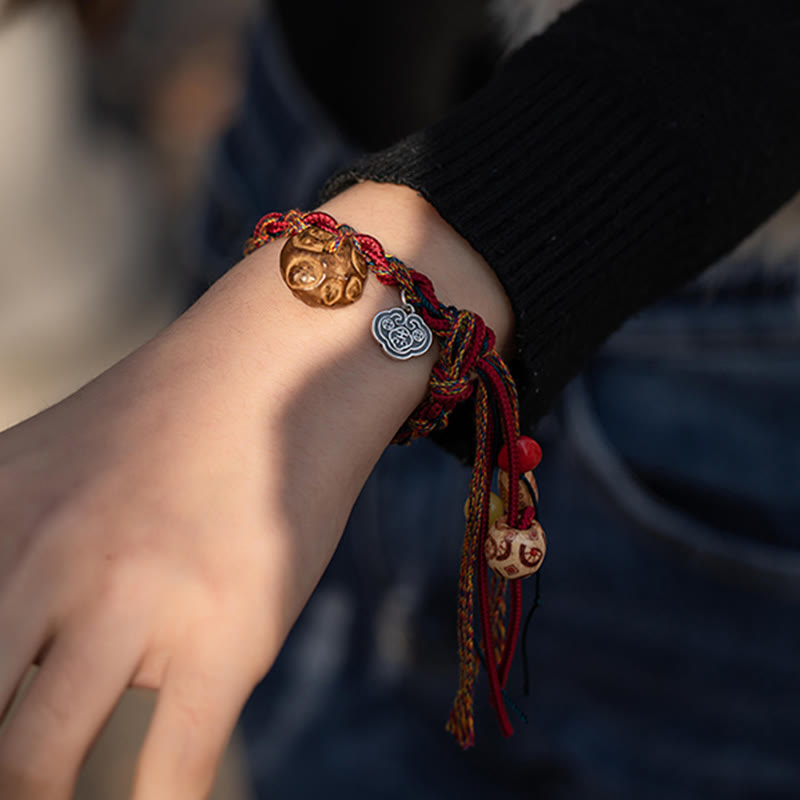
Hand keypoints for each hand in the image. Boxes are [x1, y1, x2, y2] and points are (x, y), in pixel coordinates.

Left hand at [0, 183, 512, 798]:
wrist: (288, 361)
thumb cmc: (177, 421)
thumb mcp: (48, 467)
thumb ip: (2, 549)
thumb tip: (8, 633)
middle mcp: (43, 556)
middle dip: (1, 772)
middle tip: (21, 777)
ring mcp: (136, 598)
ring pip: (36, 769)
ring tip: (64, 792)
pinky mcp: (227, 636)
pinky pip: (166, 778)